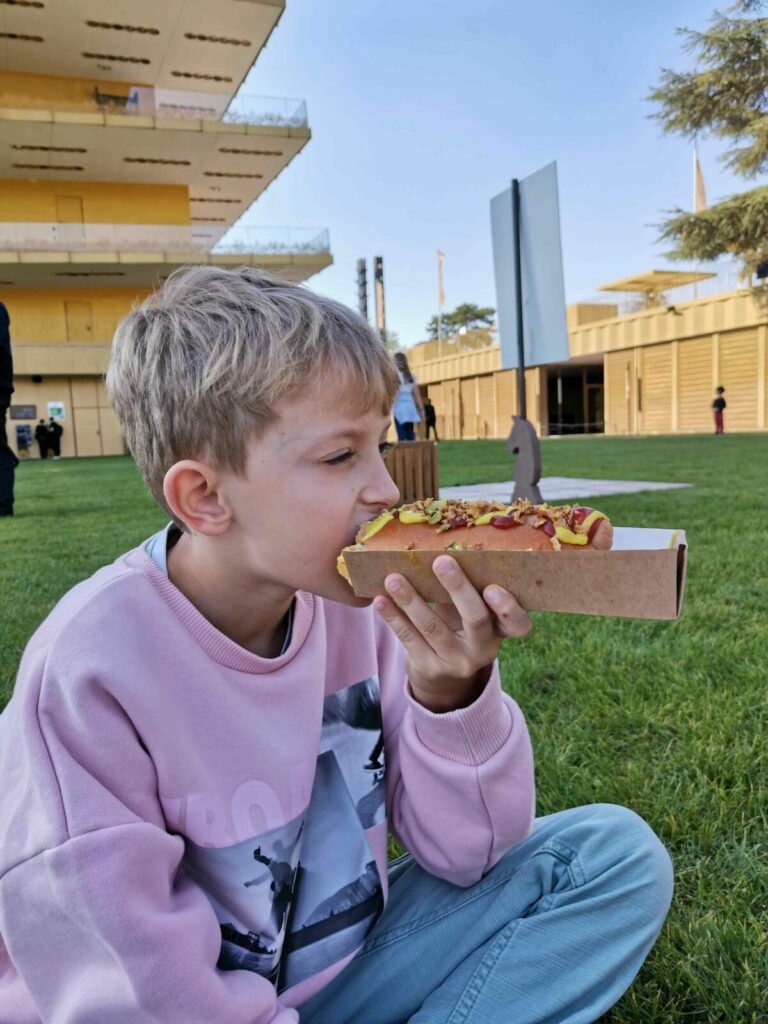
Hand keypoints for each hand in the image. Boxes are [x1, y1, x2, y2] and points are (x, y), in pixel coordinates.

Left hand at [373, 555, 531, 712]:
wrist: (443, 675)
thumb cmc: (460, 627)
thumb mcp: (473, 613)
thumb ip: (469, 589)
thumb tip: (444, 546)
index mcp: (500, 631)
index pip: (518, 624)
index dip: (508, 608)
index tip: (493, 587)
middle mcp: (482, 650)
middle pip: (475, 619)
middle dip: (458, 589)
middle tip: (441, 561)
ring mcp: (455, 662)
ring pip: (433, 628)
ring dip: (411, 600)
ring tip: (393, 578)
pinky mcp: (428, 668)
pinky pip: (408, 639)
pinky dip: (393, 617)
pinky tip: (380, 600)